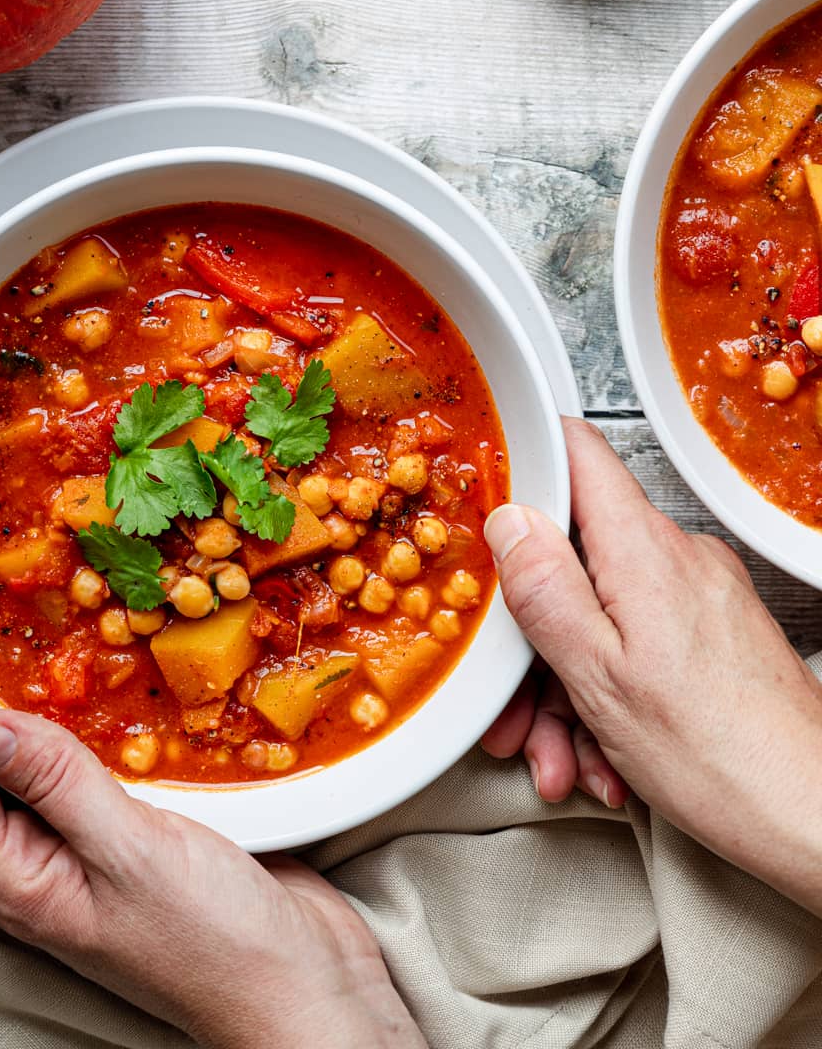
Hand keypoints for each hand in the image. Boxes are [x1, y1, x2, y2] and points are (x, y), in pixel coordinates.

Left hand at [0, 614, 424, 1048]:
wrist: (296, 984)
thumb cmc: (216, 942)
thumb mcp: (129, 855)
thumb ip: (56, 784)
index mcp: (15, 875)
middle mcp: (34, 858)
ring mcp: (78, 845)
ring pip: (19, 757)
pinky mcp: (125, 829)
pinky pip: (75, 762)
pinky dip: (63, 715)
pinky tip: (70, 683)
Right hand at [479, 418, 821, 915]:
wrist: (812, 816)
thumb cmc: (720, 755)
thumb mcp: (596, 673)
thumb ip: (544, 587)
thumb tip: (509, 520)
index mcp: (642, 550)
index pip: (577, 453)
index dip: (523, 464)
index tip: (482, 501)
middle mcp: (676, 558)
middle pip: (573, 562)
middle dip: (531, 641)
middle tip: (515, 710)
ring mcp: (698, 595)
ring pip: (598, 617)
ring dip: (565, 692)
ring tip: (565, 758)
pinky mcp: (711, 634)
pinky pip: (634, 646)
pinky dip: (608, 698)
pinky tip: (604, 757)